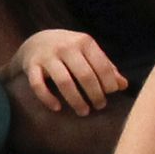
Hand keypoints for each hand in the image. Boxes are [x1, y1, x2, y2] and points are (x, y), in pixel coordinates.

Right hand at [9, 29, 128, 113]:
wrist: (36, 42)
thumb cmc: (70, 51)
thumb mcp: (88, 53)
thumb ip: (106, 68)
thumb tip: (123, 86)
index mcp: (84, 42)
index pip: (101, 66)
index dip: (108, 83)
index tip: (110, 95)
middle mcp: (65, 46)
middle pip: (85, 75)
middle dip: (95, 94)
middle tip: (99, 106)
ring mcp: (47, 56)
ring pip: (63, 82)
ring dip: (76, 100)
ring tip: (83, 111)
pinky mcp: (31, 66)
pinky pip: (38, 85)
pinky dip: (48, 98)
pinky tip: (57, 108)